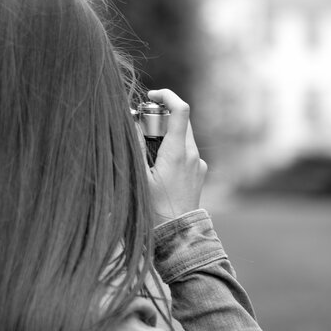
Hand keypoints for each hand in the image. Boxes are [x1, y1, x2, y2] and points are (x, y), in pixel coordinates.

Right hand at [144, 89, 206, 226]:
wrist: (178, 234)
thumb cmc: (155, 208)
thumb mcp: (139, 177)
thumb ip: (135, 147)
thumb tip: (130, 122)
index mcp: (178, 152)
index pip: (180, 110)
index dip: (167, 96)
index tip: (152, 96)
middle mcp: (192, 154)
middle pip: (181, 120)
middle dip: (161, 117)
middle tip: (142, 127)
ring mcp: (199, 163)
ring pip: (184, 136)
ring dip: (167, 134)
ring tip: (149, 152)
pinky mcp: (200, 172)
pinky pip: (187, 151)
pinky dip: (174, 149)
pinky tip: (160, 167)